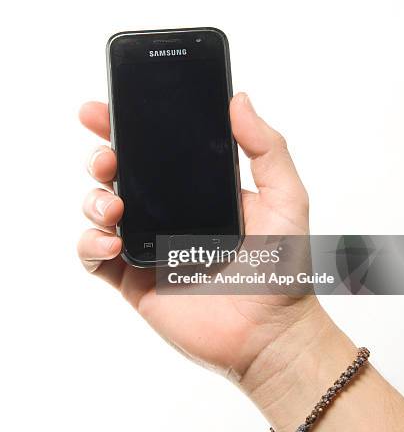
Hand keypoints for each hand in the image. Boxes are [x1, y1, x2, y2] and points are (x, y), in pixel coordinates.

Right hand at [78, 93, 318, 380]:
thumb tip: (238, 99)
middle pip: (118, 174)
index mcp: (196, 187)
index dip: (124, 126)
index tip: (105, 109)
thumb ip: (267, 147)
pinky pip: (94, 257)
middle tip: (106, 156)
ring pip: (99, 210)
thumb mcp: (286, 197)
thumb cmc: (283, 267)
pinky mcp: (132, 279)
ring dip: (93, 199)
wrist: (271, 332)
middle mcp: (167, 211)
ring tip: (113, 206)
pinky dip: (89, 245)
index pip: (154, 148)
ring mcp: (147, 244)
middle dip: (101, 156)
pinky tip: (110, 243)